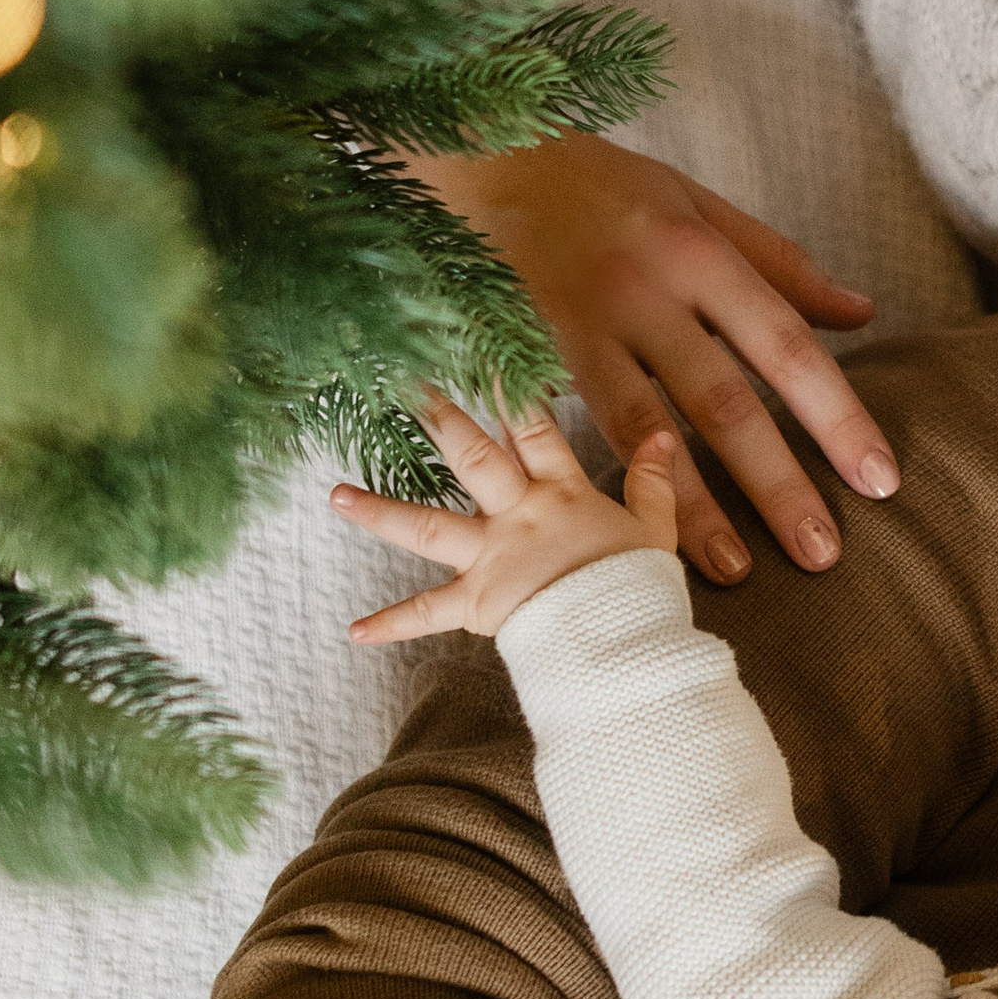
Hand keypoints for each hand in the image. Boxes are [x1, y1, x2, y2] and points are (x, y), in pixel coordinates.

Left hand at [331, 390, 678, 642]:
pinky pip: (428, 614)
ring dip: (380, 511)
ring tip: (335, 495)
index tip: (485, 354)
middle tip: (403, 387)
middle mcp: (519, 516)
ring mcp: (492, 559)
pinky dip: (392, 625)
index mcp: (563, 494)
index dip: (512, 391)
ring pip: (428, 526)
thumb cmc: (639, 586)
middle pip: (474, 458)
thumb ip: (653, 481)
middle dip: (440, 420)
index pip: (536, 430)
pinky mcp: (477, 605)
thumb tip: (661, 435)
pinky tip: (355, 631)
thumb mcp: (655, 527)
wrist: (623, 644)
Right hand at [405, 131, 895, 583]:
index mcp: (699, 255)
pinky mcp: (525, 358)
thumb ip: (781, 264)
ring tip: (736, 571)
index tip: (879, 479)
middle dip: (777, 483)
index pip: (784, 345)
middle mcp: (644, 295)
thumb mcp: (699, 202)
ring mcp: (580, 331)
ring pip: (644, 432)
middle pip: (723, 402)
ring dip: (690, 509)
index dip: (835, 415)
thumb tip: (863, 313)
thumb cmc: (604, 186)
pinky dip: (608, 484)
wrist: (480, 160)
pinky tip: (629, 537)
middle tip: (824, 553)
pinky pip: (575, 433)